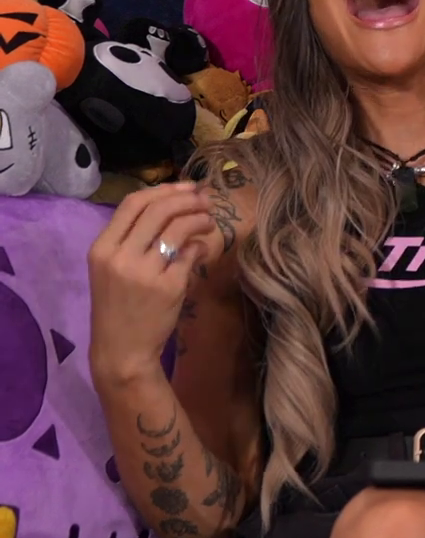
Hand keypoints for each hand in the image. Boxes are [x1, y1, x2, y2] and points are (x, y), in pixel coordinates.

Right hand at [87, 183, 218, 382]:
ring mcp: (144, 271)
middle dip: (187, 199)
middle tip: (206, 200)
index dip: (163, 190)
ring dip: (200, 218)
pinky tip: (202, 249)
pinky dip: (200, 245)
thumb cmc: (118, 307)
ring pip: (178, 228)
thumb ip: (134, 238)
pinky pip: (190, 254)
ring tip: (209, 221)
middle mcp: (120, 256)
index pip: (133, 203)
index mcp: (101, 248)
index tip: (185, 187)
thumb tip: (172, 204)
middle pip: (158, 210)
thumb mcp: (112, 269)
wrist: (122, 350)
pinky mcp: (168, 286)